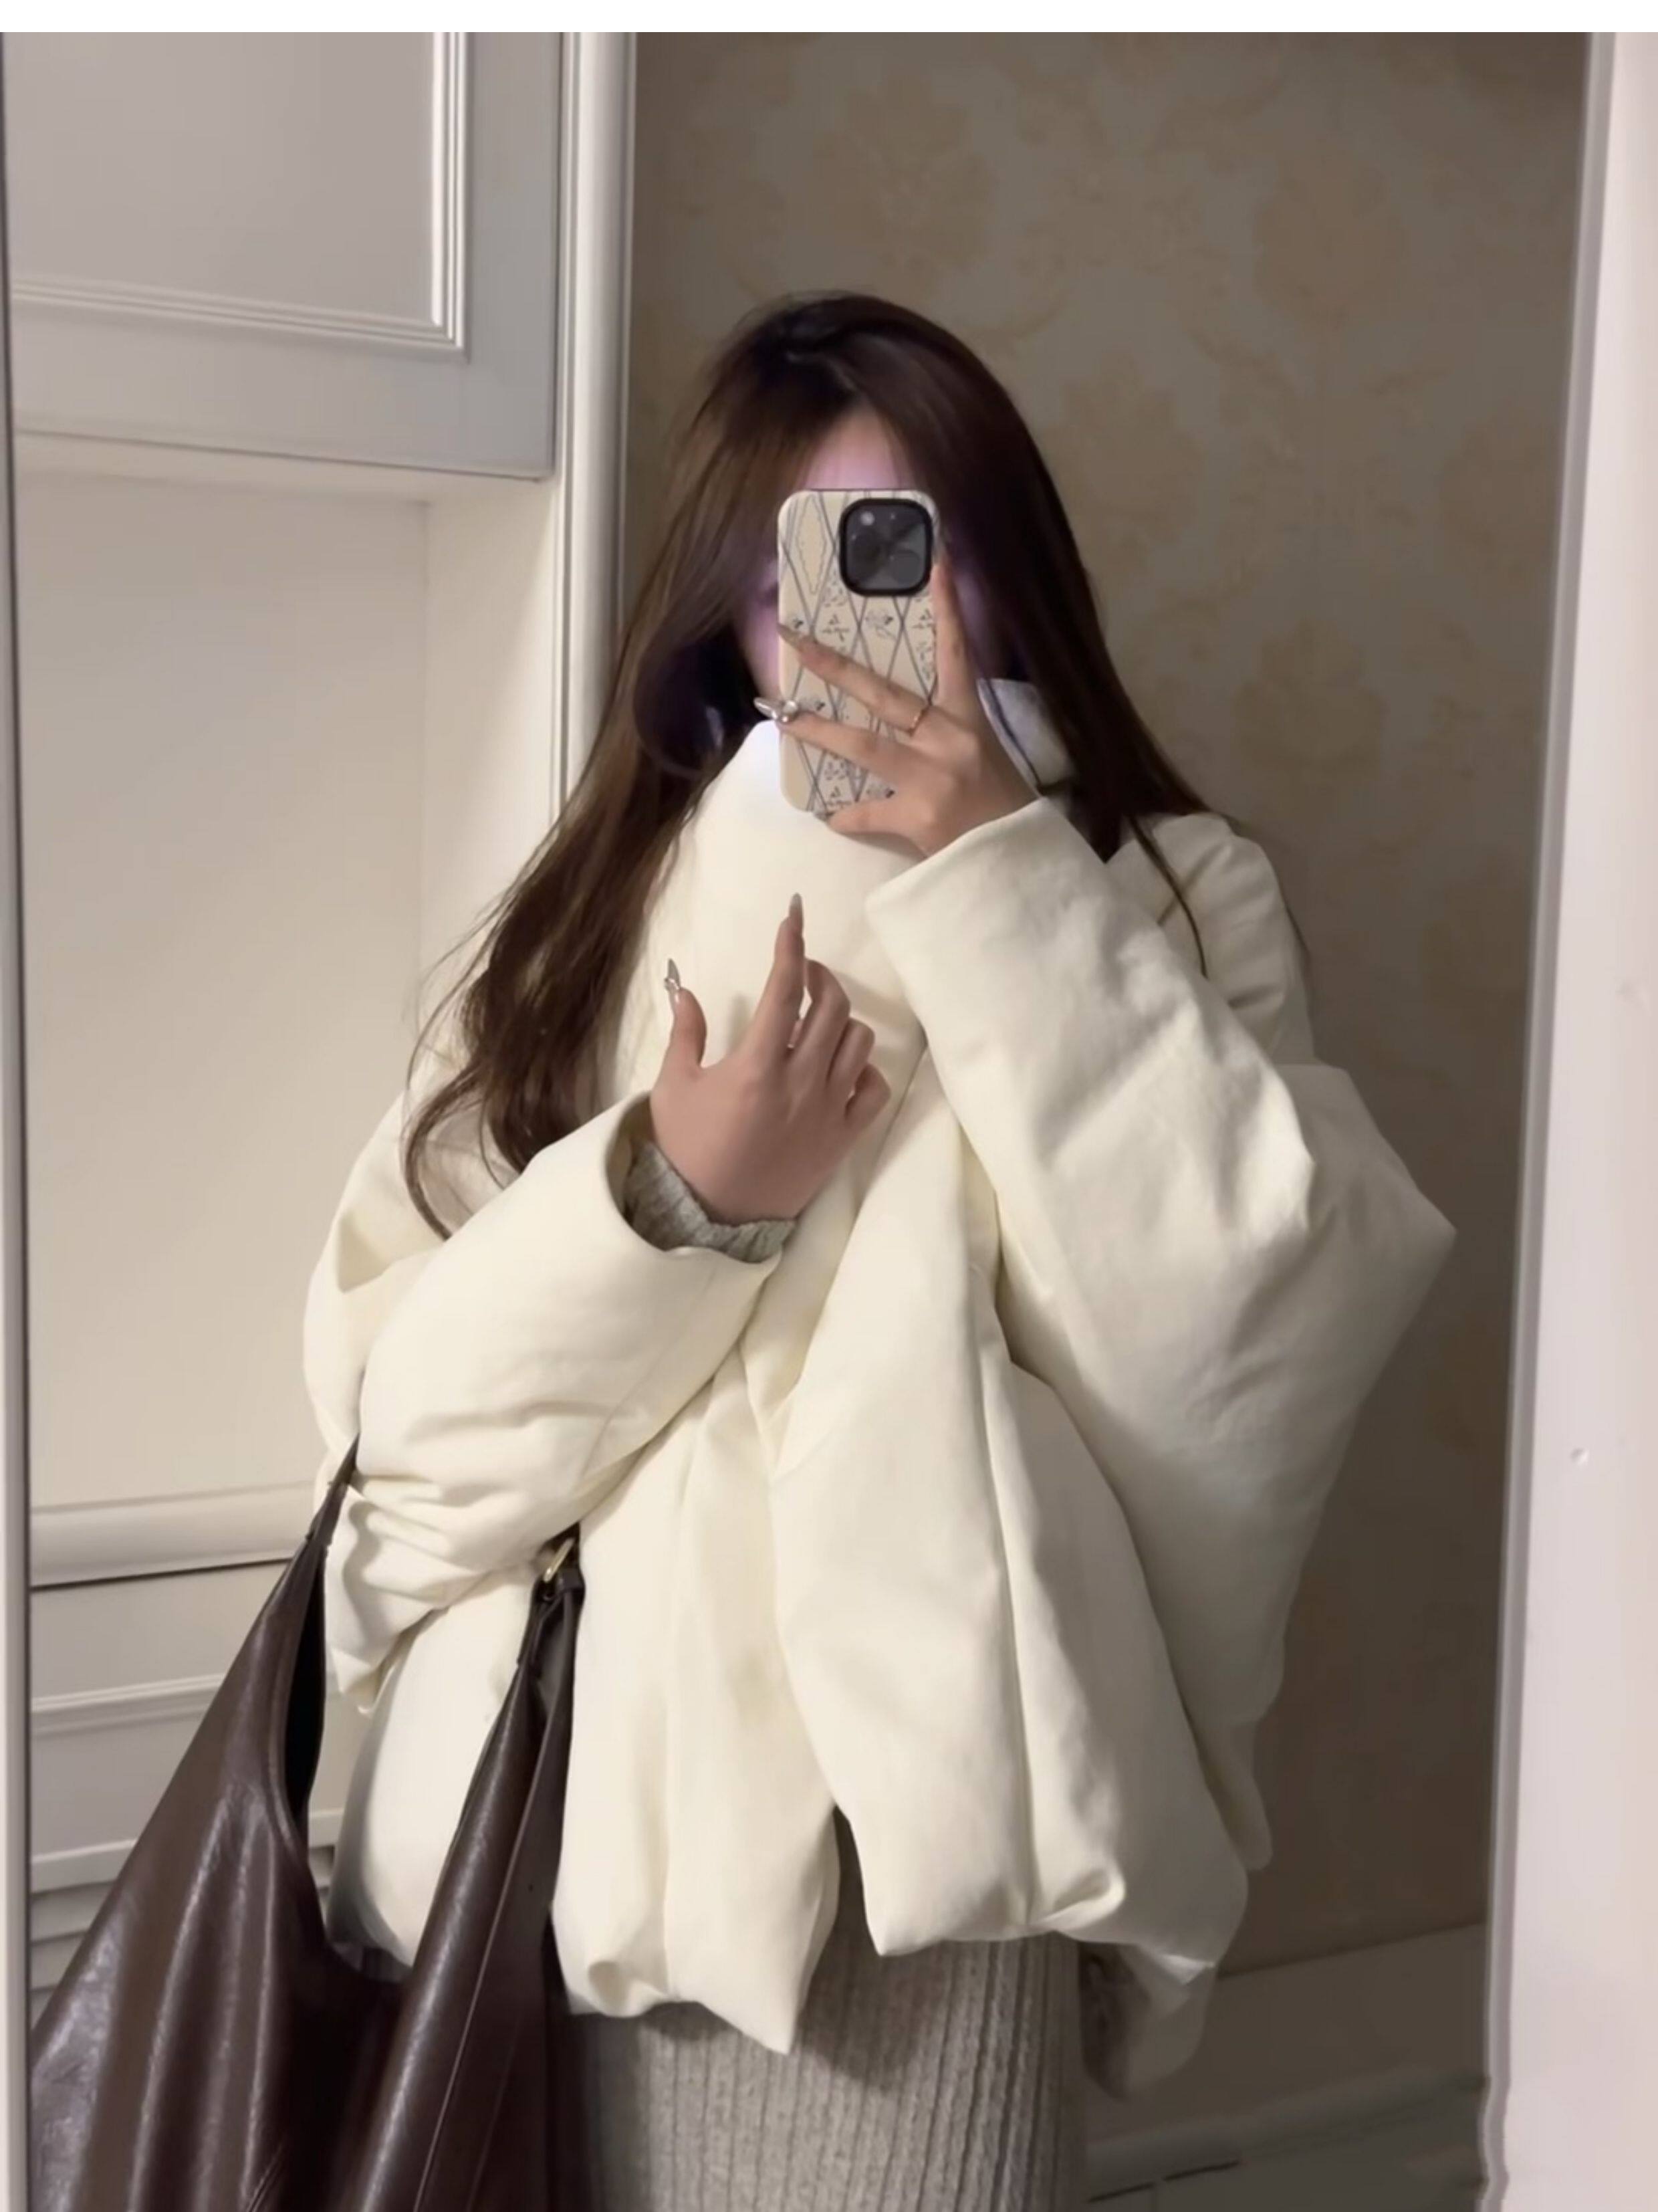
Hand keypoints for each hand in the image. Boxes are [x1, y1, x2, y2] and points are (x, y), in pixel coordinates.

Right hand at [646, 897, 890, 1222]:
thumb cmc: (686, 1149)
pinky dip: (864, 1070)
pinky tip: (841, 1068)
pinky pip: (874, 1089)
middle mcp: (800, 1083)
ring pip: (858, 1042)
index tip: (793, 916)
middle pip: (831, 1006)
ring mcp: (827, 1111)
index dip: (791, 945)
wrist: (708, 1217)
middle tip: (803, 974)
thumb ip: (685, 1034)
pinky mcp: (843, 1138)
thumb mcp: (674, 1087)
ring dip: (840, 1021)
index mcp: (756, 1066)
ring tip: (817, 1023)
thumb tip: (687, 989)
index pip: (784, 989)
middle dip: (820, 976)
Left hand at [775, 546, 1036, 856]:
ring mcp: (930, 778)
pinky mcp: (915, 817)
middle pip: (883, 693)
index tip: (934, 561)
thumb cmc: (1003, 808)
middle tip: (795, 640)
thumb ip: (947, 734)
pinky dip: (847, 816)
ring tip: (780, 715)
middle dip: (835, 666)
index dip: (947, 608)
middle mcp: (947, 741)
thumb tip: (906, 719)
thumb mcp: (984, 756)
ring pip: (862, 745)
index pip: (956, 653)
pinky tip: (832, 817)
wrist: (1017, 864)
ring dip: (816, 729)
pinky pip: (866, 812)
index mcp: (969, 720)